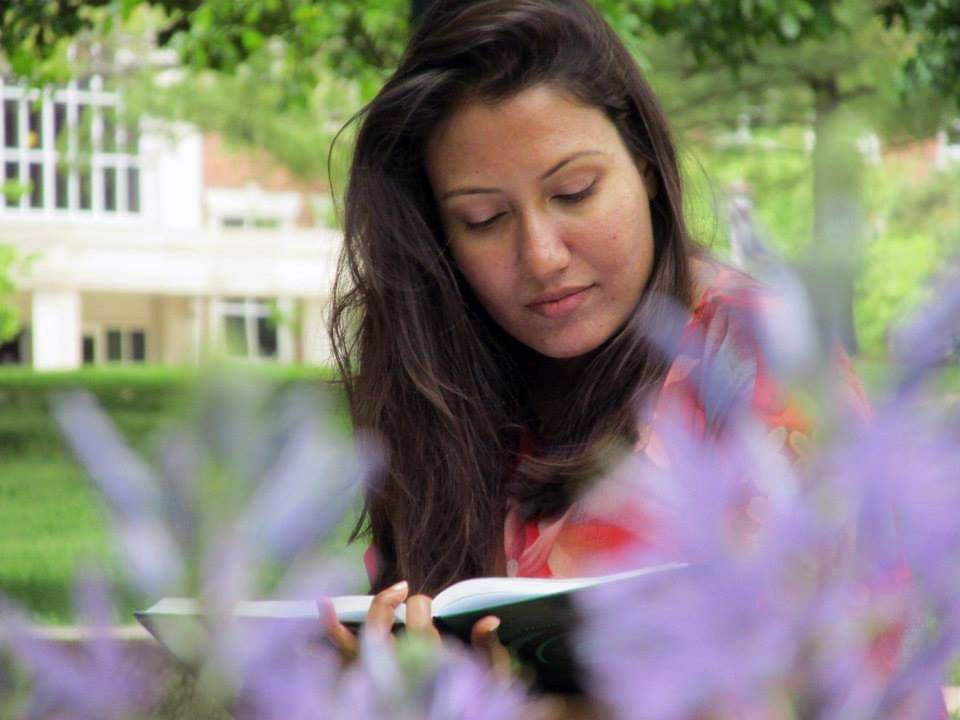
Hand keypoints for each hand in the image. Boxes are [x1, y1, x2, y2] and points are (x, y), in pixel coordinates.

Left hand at [322, 581, 508, 675]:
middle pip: (380, 625)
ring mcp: (371, 683)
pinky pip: (338, 661)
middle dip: (389, 601)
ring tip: (357, 595)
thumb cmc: (470, 706)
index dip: (419, 604)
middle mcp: (394, 673)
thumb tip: (488, 620)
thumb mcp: (492, 682)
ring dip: (349, 617)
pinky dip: (329, 633)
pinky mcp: (358, 689)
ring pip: (353, 642)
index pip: (416, 622)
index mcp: (427, 666)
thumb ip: (488, 651)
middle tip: (403, 591)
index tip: (425, 605)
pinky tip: (323, 605)